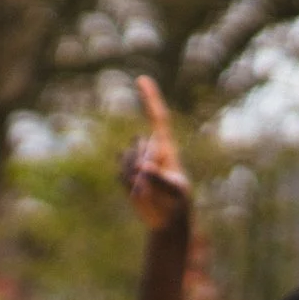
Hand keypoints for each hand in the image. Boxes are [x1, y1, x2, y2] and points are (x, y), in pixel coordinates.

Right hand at [120, 76, 190, 232]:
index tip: (142, 79)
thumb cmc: (177, 202)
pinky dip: (128, 185)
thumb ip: (160, 178)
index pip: (158, 118)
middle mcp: (150, 150)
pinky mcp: (126, 174)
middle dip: (143, 166)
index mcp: (166, 147)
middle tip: (154, 186)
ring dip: (135, 179)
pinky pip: (121, 175)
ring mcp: (136, 161)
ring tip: (147, 192)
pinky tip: (137, 193)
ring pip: (127, 161)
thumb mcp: (175, 191)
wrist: (166, 219)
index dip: (150, 99)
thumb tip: (142, 165)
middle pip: (139, 148)